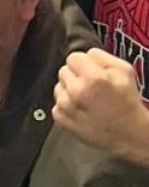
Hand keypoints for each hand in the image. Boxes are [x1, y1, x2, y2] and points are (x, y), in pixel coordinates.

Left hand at [54, 48, 148, 164]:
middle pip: (63, 71)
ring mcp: (66, 106)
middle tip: (91, 85)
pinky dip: (66, 106)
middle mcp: (76, 91)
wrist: (129, 133)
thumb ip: (102, 57)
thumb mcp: (125, 71)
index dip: (83, 62)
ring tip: (87, 98)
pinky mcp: (61, 119)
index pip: (73, 57)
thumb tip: (87, 54)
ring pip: (58, 87)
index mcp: (93, 78)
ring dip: (69, 90)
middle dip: (76, 75)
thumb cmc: (128, 102)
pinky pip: (56, 104)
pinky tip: (81, 109)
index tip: (90, 69)